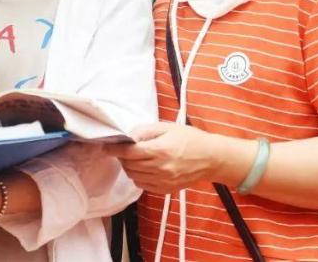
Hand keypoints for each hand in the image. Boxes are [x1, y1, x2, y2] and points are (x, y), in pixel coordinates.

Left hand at [104, 122, 220, 193]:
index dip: (114, 150)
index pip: (129, 153)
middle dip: (122, 157)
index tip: (104, 147)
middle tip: (123, 150)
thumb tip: (128, 136)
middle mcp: (160, 168)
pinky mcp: (166, 190)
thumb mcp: (167, 127)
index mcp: (160, 150)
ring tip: (134, 158)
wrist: (212, 158)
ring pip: (134, 176)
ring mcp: (163, 181)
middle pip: (129, 165)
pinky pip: (143, 185)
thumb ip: (145, 131)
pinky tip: (144, 168)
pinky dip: (138, 177)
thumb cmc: (190, 138)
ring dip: (129, 167)